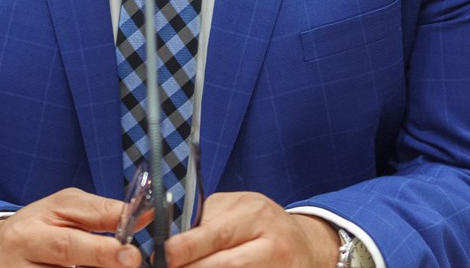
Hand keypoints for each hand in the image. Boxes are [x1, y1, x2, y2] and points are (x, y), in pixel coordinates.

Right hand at [0, 188, 141, 267]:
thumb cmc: (37, 227)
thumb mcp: (62, 208)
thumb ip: (99, 212)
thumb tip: (141, 215)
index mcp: (26, 236)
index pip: (66, 245)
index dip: (101, 251)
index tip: (131, 253)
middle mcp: (17, 267)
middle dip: (102, 265)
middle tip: (130, 262)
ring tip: (116, 263)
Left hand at [163, 192, 339, 267]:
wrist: (305, 245)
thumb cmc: (260, 223)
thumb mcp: (237, 208)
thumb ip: (206, 220)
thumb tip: (168, 241)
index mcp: (256, 213)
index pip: (216, 234)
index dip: (186, 248)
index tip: (164, 254)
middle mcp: (272, 243)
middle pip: (226, 265)